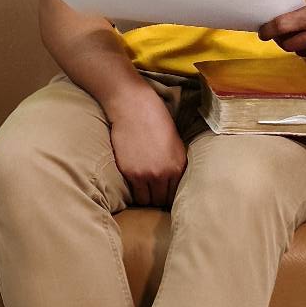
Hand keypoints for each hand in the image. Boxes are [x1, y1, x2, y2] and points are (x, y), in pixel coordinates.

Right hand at [108, 85, 185, 207]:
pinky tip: (133, 179)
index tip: (162, 192)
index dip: (168, 195)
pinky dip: (133, 189)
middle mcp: (162, 173)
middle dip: (156, 197)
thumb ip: (175, 165)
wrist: (133, 106)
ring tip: (142, 186)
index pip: (174, 195)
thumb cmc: (155, 119)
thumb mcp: (175, 143)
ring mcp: (144, 174)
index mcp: (177, 166)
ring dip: (145, 195)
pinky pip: (133, 192)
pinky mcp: (128, 171)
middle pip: (160, 201)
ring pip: (146, 201)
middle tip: (151, 190)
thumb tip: (173, 183)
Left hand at [258, 0, 305, 62]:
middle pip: (288, 44)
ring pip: (301, 52)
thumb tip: (276, 19)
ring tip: (304, 34)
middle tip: (280, 34)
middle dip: (281, 40)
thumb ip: (297, 10)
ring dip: (297, 45)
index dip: (267, 30)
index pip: (281, 26)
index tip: (262, 32)